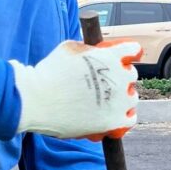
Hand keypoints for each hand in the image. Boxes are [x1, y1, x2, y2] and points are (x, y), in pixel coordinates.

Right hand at [11, 40, 140, 138]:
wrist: (37, 100)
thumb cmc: (48, 72)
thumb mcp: (69, 48)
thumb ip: (88, 49)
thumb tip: (94, 52)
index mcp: (110, 57)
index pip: (133, 50)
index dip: (128, 53)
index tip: (121, 59)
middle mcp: (119, 77)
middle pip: (131, 76)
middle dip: (120, 77)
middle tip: (106, 83)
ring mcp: (118, 101)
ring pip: (131, 98)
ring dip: (123, 98)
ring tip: (109, 102)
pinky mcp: (113, 121)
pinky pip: (129, 120)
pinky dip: (125, 118)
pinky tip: (116, 117)